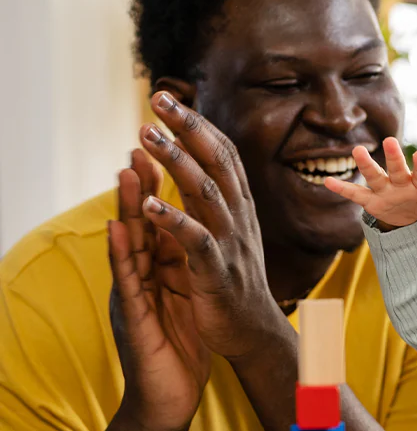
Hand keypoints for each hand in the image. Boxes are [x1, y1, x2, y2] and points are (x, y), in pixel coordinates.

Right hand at [107, 149, 210, 430]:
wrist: (168, 398)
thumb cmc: (180, 345)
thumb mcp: (188, 296)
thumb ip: (186, 264)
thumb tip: (197, 231)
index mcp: (161, 268)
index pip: (162, 217)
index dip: (166, 183)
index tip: (173, 144)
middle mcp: (144, 275)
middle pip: (142, 220)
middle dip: (143, 180)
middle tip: (143, 136)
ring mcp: (135, 294)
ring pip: (129, 243)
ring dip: (127, 205)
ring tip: (126, 168)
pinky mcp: (134, 318)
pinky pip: (127, 282)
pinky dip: (122, 253)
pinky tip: (118, 228)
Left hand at [135, 92, 284, 360]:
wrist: (255, 332)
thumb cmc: (235, 281)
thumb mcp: (231, 232)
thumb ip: (217, 199)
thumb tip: (199, 163)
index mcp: (239, 206)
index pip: (222, 153)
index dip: (197, 123)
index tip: (169, 98)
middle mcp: (239, 216)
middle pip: (216, 161)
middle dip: (187, 127)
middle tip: (158, 98)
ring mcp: (231, 242)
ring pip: (205, 192)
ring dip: (176, 161)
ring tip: (147, 135)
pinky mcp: (217, 271)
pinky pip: (195, 239)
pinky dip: (173, 219)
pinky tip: (148, 203)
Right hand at [323, 137, 416, 231]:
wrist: (410, 210)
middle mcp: (402, 183)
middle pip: (397, 169)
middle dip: (393, 157)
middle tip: (388, 141)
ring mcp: (385, 190)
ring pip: (375, 176)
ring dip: (366, 165)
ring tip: (356, 151)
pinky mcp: (371, 200)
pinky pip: (355, 194)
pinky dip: (342, 189)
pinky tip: (326, 181)